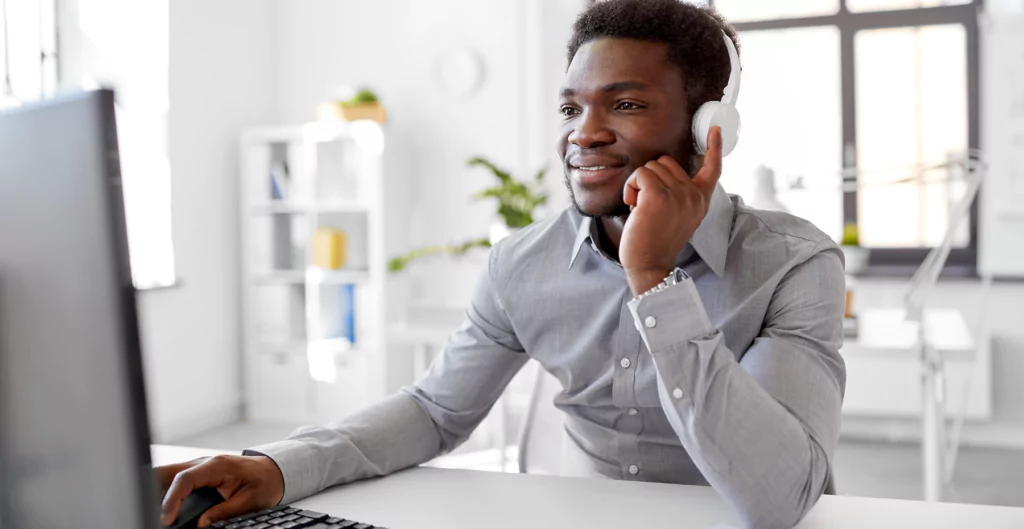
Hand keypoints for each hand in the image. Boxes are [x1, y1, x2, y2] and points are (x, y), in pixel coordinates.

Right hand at [158, 454, 284, 526]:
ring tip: (157, 512)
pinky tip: (166, 507)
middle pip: (168, 472)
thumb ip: (225, 511)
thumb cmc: (264, 482)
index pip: (185, 478)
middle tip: (154, 514)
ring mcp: (198, 467)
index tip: (167, 519)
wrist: (272, 471)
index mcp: (217, 466)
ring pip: (168, 475)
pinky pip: (176, 481)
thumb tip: (202, 524)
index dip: (172, 499)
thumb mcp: (250, 500)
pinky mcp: (197, 474)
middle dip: (154, 490)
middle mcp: (204, 463)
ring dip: (159, 491)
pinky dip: (167, 492)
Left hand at [620, 126, 722, 295]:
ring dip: (638, 185)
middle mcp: (694, 196)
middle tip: (648, 204)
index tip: (716, 129)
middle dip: (651, 179)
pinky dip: (630, 188)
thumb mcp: (678, 215)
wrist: (649, 265)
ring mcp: (678, 195)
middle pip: (667, 162)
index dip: (714, 147)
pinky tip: (633, 206)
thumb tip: (663, 170)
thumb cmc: (656, 241)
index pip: (713, 169)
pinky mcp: (658, 196)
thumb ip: (680, 194)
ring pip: (651, 167)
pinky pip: (640, 174)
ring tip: (640, 208)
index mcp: (701, 200)